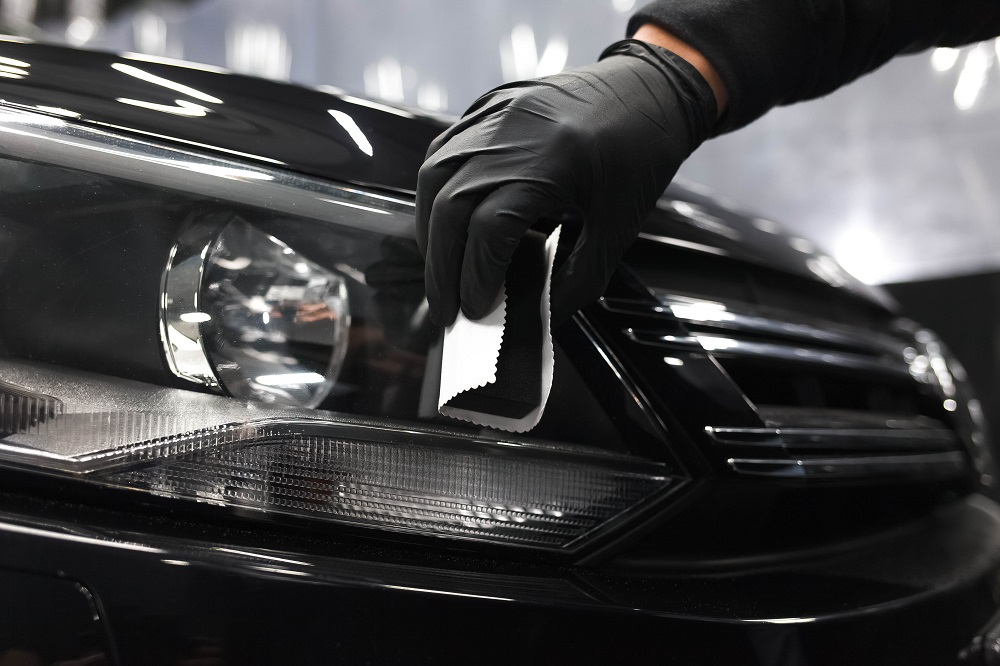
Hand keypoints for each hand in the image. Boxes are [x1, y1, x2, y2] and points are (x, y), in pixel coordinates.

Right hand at [416, 39, 716, 326]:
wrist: (651, 89)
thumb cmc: (642, 155)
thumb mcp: (617, 228)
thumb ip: (578, 280)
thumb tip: (539, 315)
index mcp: (552, 161)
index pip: (490, 228)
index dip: (476, 276)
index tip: (474, 309)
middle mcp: (514, 131)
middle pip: (450, 206)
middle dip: (442, 265)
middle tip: (446, 305)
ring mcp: (496, 113)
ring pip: (434, 176)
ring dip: (430, 229)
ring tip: (440, 267)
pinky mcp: (489, 105)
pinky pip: (444, 150)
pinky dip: (436, 191)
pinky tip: (445, 220)